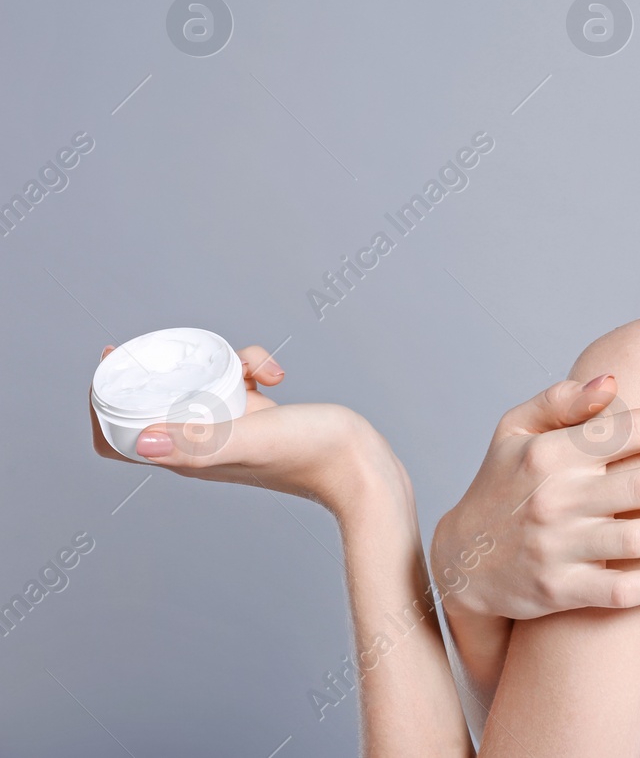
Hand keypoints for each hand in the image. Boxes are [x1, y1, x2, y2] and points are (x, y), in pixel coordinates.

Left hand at [89, 344, 403, 517]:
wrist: (361, 467)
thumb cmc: (310, 457)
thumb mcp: (249, 439)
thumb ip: (198, 442)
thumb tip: (136, 440)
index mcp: (188, 457)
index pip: (120, 439)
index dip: (104, 405)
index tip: (111, 366)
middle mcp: (202, 444)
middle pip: (154, 406)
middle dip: (158, 372)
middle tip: (167, 346)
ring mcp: (231, 429)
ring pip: (200, 386)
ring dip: (220, 362)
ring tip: (257, 366)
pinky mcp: (259, 416)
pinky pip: (238, 382)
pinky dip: (251, 367)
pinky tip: (274, 374)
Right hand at [430, 374, 639, 620]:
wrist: (460, 560)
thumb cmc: (503, 484)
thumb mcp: (515, 429)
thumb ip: (563, 400)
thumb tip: (612, 381)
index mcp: (551, 451)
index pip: (632, 430)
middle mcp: (555, 498)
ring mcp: (557, 548)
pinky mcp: (559, 592)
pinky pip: (623, 590)